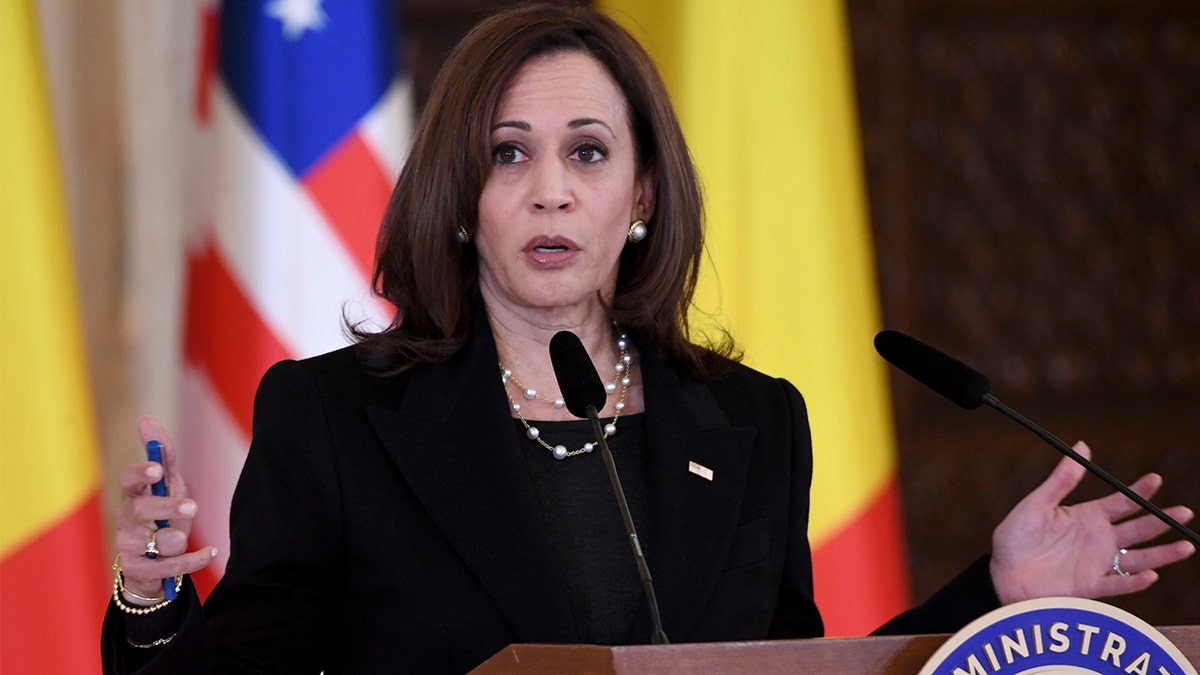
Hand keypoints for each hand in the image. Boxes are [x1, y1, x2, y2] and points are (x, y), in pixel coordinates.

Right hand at [113, 416, 216, 601]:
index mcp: (133, 495)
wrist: (154, 562)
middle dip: (164, 508)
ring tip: (185, 538)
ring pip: (149, 543)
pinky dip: (192, 561)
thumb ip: (163, 455)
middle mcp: (125, 520)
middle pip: (137, 511)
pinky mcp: (138, 570)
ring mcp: (128, 546)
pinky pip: (165, 569)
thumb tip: (146, 419)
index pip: (126, 480)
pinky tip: (211, 552)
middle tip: (192, 507)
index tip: (157, 470)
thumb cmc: (162, 514)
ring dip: (173, 540)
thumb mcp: (168, 484)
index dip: (139, 474)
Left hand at [989, 441, 1195, 604]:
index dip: (1139, 491)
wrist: (1001, 574)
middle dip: (1162, 521)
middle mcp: (1098, 540)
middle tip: (1185, 511)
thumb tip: (1081, 446)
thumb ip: (1061, 480)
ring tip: (1186, 546)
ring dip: (1162, 553)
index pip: (1121, 503)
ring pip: (1137, 558)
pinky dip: (1134, 581)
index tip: (1156, 478)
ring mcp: (1097, 564)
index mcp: (1086, 517)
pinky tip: (1150, 574)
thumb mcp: (1036, 504)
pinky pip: (1117, 585)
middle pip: (1138, 529)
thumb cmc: (1015, 538)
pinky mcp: (1089, 587)